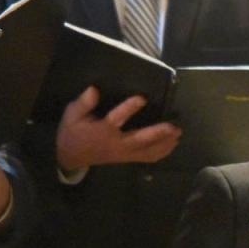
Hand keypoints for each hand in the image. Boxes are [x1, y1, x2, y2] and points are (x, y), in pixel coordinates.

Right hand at [55, 86, 180, 170]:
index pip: (117, 118)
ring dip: (165, 144)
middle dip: (158, 133)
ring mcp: (123, 153)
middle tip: (174, 126)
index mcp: (103, 130)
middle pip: (140, 139)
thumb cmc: (72, 132)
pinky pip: (147, 158)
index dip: (129, 108)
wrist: (70, 156)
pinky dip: (161, 153)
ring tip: (178, 134)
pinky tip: (172, 146)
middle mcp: (116, 143)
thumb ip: (84, 103)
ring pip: (147, 151)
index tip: (142, 98)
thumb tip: (94, 89)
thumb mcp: (72, 115)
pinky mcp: (127, 158)